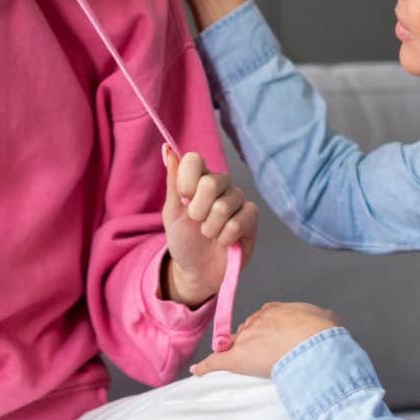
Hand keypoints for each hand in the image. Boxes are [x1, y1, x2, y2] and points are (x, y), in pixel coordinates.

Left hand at [162, 148, 257, 307]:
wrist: (195, 270)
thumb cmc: (183, 239)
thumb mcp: (171, 212)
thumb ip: (173, 182)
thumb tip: (168, 150)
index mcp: (198, 178)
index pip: (194, 160)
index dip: (186, 181)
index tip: (183, 199)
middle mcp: (220, 185)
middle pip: (211, 182)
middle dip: (197, 210)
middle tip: (196, 222)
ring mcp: (237, 200)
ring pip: (224, 205)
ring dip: (210, 227)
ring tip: (209, 234)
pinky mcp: (251, 218)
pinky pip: (239, 221)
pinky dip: (225, 236)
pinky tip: (224, 241)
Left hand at [191, 301, 340, 377]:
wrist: (313, 345)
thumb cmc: (321, 333)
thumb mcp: (324, 318)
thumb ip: (318, 318)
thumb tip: (323, 319)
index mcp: (274, 311)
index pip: (262, 319)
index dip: (266, 330)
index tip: (271, 338)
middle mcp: (256, 321)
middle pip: (247, 331)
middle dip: (252, 341)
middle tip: (264, 354)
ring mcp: (245, 340)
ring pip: (234, 346)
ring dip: (235, 353)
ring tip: (241, 365)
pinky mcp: (236, 359)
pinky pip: (216, 362)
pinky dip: (206, 367)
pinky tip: (197, 371)